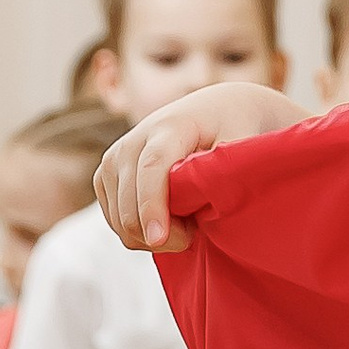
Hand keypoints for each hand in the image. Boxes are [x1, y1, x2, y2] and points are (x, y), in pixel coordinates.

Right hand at [97, 80, 307, 253]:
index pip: (152, 168)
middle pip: (130, 204)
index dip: (152, 206)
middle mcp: (133, 140)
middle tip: (196, 232)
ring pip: (120, 220)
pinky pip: (114, 221)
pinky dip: (139, 233)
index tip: (159, 239)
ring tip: (186, 222)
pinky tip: (167, 222)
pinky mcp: (106, 175)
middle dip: (161, 236)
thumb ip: (228, 170)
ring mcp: (115, 158)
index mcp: (170, 127)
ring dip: (152, 236)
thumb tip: (211, 199)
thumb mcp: (243, 145)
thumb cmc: (232, 130)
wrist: (211, 110)